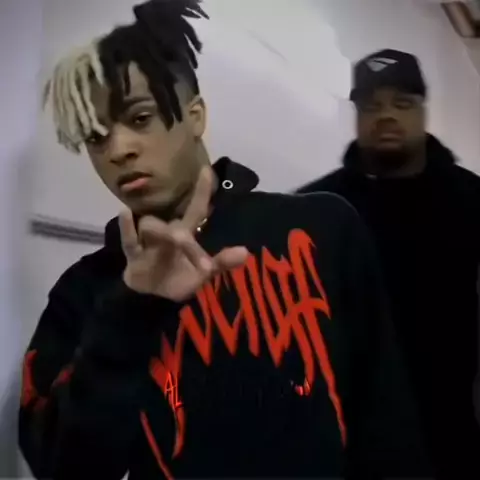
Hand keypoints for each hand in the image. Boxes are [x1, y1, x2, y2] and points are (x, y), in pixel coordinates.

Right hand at [120, 167, 248, 301]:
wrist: (152, 298)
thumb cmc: (179, 279)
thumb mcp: (203, 274)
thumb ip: (222, 262)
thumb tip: (245, 252)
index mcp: (186, 234)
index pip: (196, 209)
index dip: (202, 191)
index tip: (206, 169)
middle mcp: (167, 232)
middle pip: (176, 226)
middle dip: (188, 242)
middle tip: (198, 259)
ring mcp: (148, 241)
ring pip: (151, 226)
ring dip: (162, 235)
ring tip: (173, 249)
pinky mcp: (133, 254)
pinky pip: (129, 239)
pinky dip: (127, 228)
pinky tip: (125, 213)